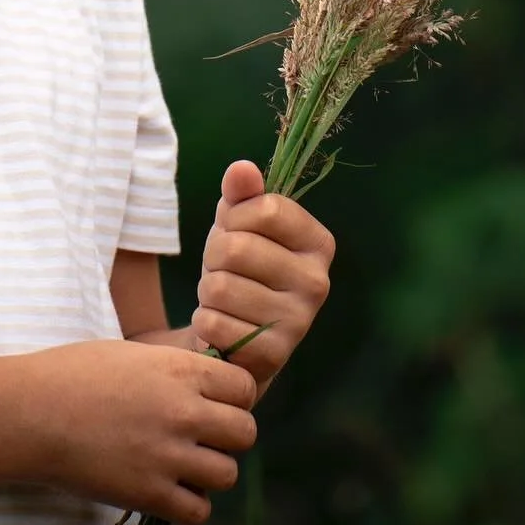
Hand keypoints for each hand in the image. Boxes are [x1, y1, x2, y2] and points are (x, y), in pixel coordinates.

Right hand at [26, 339, 256, 524]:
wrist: (31, 413)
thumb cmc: (73, 374)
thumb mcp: (133, 355)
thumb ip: (176, 372)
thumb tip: (210, 389)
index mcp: (180, 369)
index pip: (245, 389)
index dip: (233, 397)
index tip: (213, 403)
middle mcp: (183, 411)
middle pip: (245, 433)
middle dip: (228, 435)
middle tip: (200, 437)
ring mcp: (168, 455)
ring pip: (228, 474)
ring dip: (209, 471)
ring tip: (180, 464)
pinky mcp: (150, 494)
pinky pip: (199, 511)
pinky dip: (188, 503)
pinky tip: (166, 488)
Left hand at [193, 161, 334, 392]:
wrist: (236, 334)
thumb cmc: (240, 269)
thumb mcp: (238, 224)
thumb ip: (242, 193)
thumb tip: (242, 169)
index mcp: (317, 243)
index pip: (266, 209)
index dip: (234, 217)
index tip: (234, 230)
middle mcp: (318, 282)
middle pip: (237, 248)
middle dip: (214, 256)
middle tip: (223, 270)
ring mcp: (298, 321)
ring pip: (220, 287)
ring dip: (208, 291)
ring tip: (223, 298)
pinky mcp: (273, 355)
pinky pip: (214, 323)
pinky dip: (206, 321)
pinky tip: (222, 325)